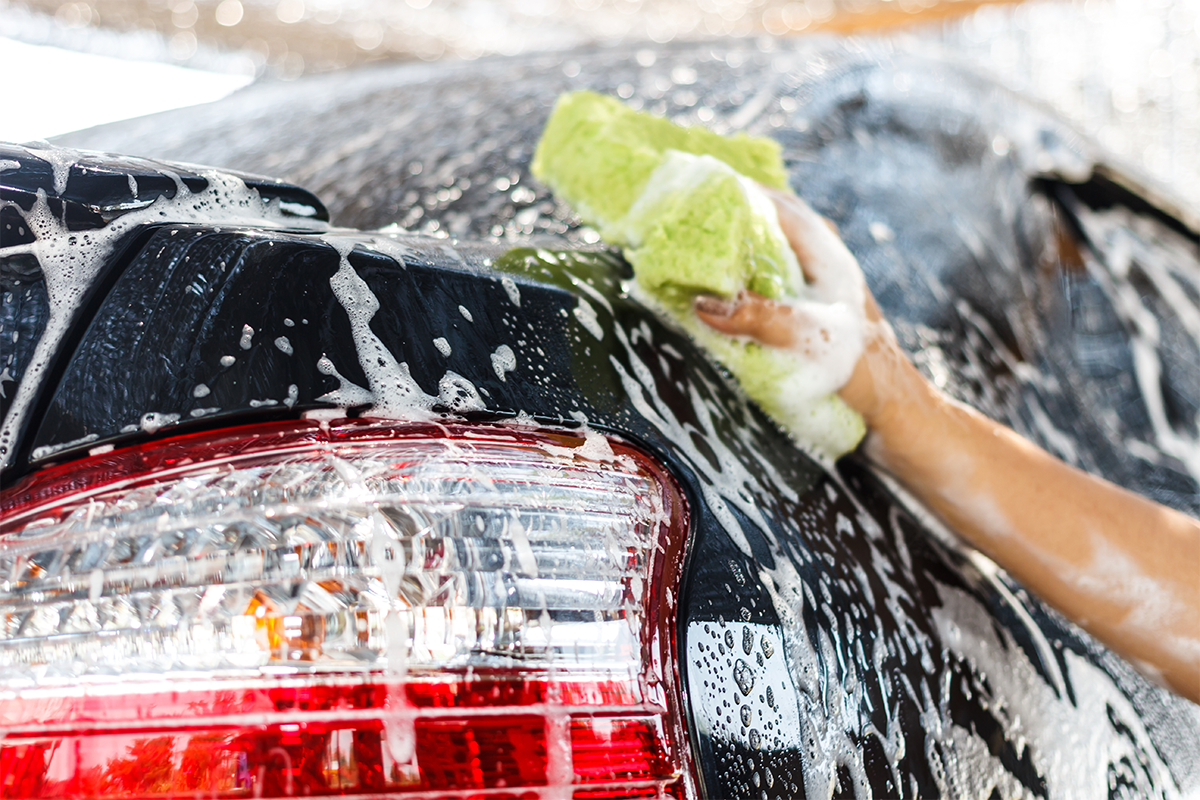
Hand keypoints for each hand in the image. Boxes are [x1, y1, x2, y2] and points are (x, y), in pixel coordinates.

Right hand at [694, 188, 929, 447]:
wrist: (894, 411)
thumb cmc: (863, 371)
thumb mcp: (810, 340)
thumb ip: (760, 318)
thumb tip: (701, 303)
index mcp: (825, 249)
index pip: (769, 202)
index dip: (727, 191)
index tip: (685, 189)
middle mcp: (820, 256)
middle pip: (764, 217)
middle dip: (722, 214)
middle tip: (676, 217)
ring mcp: (814, 280)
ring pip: (765, 245)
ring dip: (729, 244)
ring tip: (685, 247)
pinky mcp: (808, 307)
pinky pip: (766, 275)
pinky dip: (738, 273)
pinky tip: (714, 289)